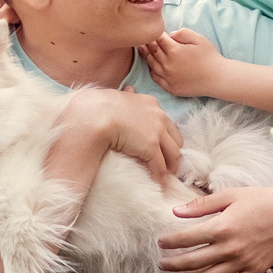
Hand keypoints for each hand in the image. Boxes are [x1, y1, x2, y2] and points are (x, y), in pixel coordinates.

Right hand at [56, 87, 183, 182]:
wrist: (97, 114)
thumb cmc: (102, 106)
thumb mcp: (120, 96)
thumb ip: (128, 95)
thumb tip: (129, 89)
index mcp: (151, 103)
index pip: (167, 123)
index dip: (167, 137)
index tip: (162, 147)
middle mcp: (159, 116)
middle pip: (176, 139)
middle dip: (173, 152)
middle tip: (169, 164)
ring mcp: (157, 132)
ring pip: (173, 154)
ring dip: (170, 167)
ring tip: (166, 176)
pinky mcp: (151, 147)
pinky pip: (160, 166)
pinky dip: (161, 176)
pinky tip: (158, 183)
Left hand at [139, 28, 225, 98]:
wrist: (217, 78)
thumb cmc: (210, 57)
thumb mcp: (199, 39)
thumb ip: (183, 33)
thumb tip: (170, 34)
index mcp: (174, 50)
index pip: (158, 39)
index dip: (154, 33)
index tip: (152, 30)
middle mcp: (168, 64)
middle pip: (152, 51)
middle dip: (147, 43)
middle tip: (141, 37)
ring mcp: (168, 77)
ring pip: (151, 64)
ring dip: (145, 55)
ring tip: (141, 48)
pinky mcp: (170, 87)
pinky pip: (156, 78)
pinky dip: (151, 70)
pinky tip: (151, 65)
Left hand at [158, 183, 272, 272]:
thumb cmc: (261, 199)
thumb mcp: (230, 195)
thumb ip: (202, 205)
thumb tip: (176, 211)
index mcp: (220, 228)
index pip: (186, 239)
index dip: (170, 242)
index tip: (160, 243)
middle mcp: (229, 249)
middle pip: (193, 262)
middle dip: (174, 264)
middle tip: (162, 265)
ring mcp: (242, 262)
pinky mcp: (255, 271)